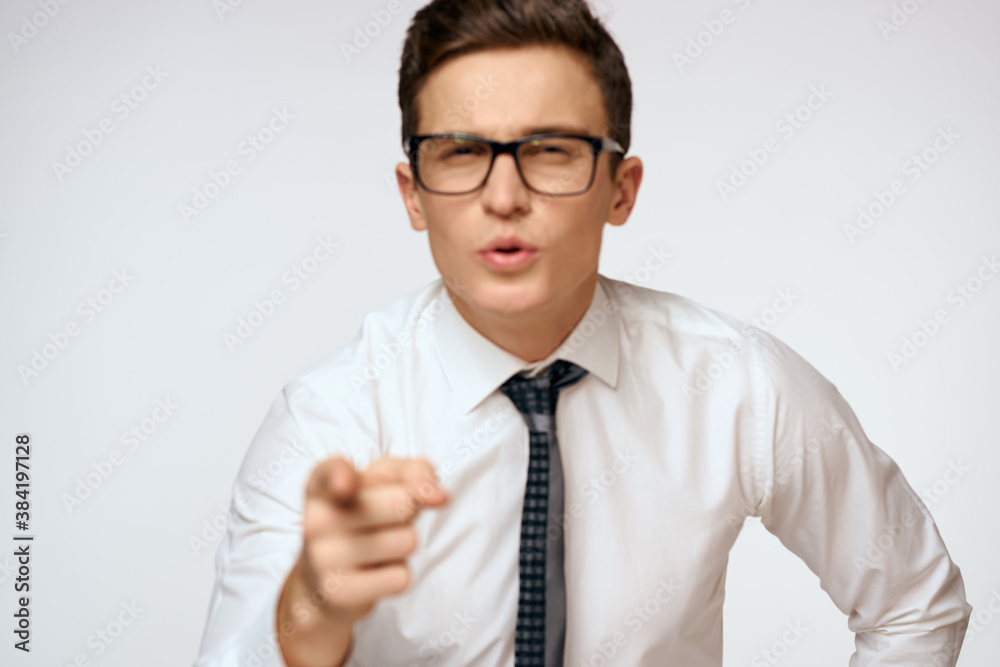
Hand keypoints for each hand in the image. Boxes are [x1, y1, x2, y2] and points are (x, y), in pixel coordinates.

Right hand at [277, 456, 448, 666]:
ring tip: (375, 548)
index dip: (340, 476)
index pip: (329, 474)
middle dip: (408, 512)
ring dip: (403, 545)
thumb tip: (439, 497)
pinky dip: (397, 575)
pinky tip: (371, 574)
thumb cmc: (364, 516)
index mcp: (322, 486)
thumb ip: (416, 473)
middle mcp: (315, 520)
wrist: (327, 581)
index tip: (346, 482)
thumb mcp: (387, 482)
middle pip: (402, 503)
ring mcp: (323, 559)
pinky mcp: (339, 593)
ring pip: (407, 541)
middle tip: (381, 521)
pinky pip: (401, 578)